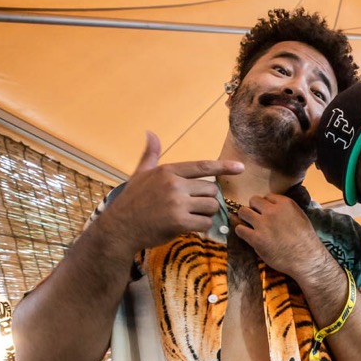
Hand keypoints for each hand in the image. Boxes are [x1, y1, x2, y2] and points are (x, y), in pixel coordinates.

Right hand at [100, 132, 243, 252]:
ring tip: (190, 216)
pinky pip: (205, 223)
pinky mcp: (179, 222)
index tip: (240, 168)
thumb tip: (150, 133)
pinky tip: (190, 227)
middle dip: (207, 199)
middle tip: (194, 207)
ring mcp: (177, 203)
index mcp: (168, 171)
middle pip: (211, 189)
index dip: (224, 167)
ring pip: (211, 206)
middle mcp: (174, 184)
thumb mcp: (140, 174)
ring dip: (205, 214)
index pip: (202, 167)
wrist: (119, 228)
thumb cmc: (131, 201)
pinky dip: (202, 227)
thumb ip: (150, 154)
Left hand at [234, 194, 328, 278]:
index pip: (267, 196)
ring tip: (248, 224)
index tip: (267, 212)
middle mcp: (272, 211)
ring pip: (243, 212)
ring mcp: (263, 224)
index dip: (266, 205)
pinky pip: (240, 229)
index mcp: (285, 204)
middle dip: (254, 208)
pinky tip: (247, 235)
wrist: (306, 259)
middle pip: (253, 200)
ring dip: (244, 217)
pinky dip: (241, 231)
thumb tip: (273, 208)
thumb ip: (286, 210)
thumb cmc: (306, 240)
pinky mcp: (256, 239)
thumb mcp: (300, 217)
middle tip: (256, 217)